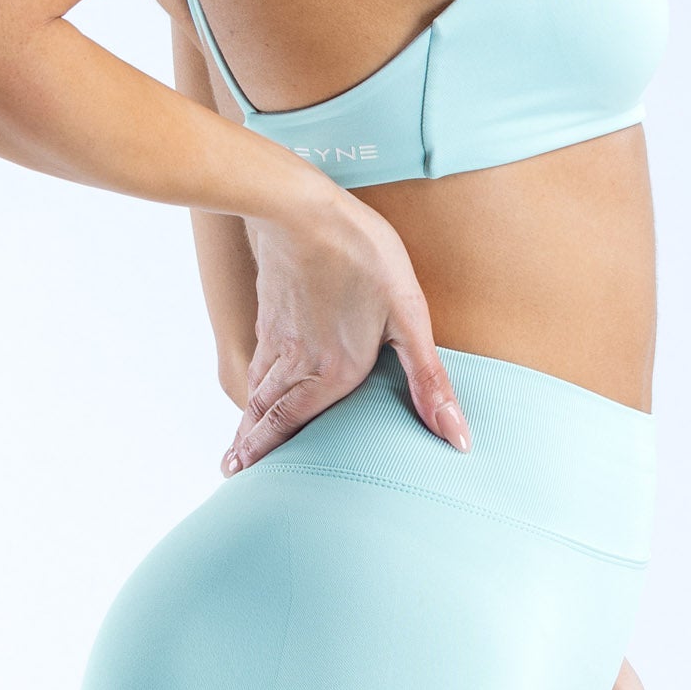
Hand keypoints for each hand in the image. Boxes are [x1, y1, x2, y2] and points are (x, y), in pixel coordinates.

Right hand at [219, 177, 472, 474]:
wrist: (301, 208)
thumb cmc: (362, 255)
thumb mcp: (409, 315)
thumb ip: (428, 380)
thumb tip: (456, 437)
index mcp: (334, 372)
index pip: (293, 427)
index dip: (270, 455)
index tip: (248, 481)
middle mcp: (299, 362)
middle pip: (268, 415)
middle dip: (252, 448)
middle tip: (234, 473)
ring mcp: (279, 336)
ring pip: (258, 390)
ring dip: (247, 421)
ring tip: (238, 446)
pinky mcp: (271, 310)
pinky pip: (257, 360)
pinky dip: (250, 384)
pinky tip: (253, 384)